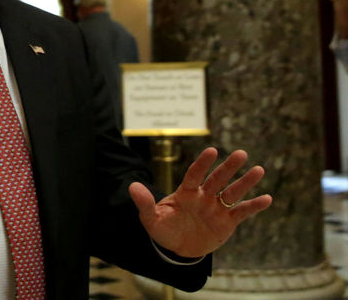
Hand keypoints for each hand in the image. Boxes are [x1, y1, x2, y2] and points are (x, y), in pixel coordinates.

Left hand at [128, 147, 271, 257]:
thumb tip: (132, 186)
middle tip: (241, 153)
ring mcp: (216, 208)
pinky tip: (267, 198)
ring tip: (259, 169)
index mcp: (186, 192)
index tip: (211, 151)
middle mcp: (203, 196)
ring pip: (232, 192)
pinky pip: (241, 212)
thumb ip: (144, 203)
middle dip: (228, 167)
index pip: (194, 174)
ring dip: (245, 182)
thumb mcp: (151, 218)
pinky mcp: (226, 222)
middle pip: (217, 179)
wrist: (177, 248)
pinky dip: (253, 206)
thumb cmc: (164, 229)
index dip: (203, 164)